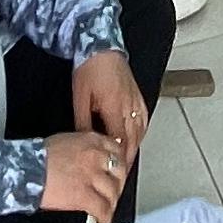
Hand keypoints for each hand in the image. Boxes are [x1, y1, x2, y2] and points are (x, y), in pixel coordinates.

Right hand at [41, 126, 127, 222]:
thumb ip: (83, 147)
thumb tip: (90, 159)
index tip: (115, 172)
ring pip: (113, 192)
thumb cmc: (38, 156)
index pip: (116, 149)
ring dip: (111, 203)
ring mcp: (92, 176)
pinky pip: (103, 209)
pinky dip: (105, 217)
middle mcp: (96, 156)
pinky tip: (101, 221)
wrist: (25, 170)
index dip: (117, 164)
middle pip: (119, 172)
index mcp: (91, 140)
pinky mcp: (85, 196)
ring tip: (107, 210)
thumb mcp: (66, 141)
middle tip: (113, 193)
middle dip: (118, 184)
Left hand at [71, 47, 147, 165]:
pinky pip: (143, 120)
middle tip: (121, 176)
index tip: (113, 172)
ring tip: (128, 163)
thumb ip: (83, 123)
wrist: (101, 46)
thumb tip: (86, 142)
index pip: (120, 141)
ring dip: (134, 148)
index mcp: (114, 108)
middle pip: (132, 140)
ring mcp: (136, 101)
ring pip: (140, 132)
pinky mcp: (138, 96)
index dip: (117, 159)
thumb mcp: (80, 98)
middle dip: (127, 159)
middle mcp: (129, 106)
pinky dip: (140, 133)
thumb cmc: (89, 69)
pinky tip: (136, 139)